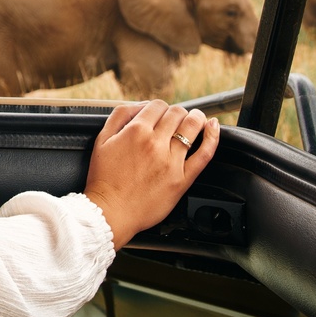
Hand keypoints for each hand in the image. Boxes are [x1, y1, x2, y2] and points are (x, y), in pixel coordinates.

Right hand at [84, 100, 219, 250]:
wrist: (110, 211)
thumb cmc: (104, 179)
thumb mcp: (102, 140)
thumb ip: (120, 116)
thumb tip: (140, 105)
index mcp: (135, 131)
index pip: (157, 106)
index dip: (159, 107)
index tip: (159, 114)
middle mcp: (155, 143)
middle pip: (176, 113)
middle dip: (177, 112)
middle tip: (176, 118)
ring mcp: (171, 161)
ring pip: (192, 127)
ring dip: (197, 118)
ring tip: (197, 118)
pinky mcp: (182, 179)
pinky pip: (204, 154)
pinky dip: (212, 137)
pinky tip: (213, 127)